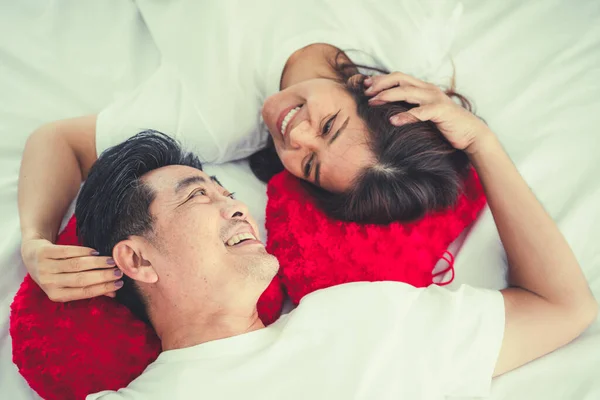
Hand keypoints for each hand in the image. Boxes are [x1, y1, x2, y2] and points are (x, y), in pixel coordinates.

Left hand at [21, 238, 122, 301]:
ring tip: (111, 261)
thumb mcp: (68, 283)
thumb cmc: (55, 272)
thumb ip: (90, 287)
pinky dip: (83, 251)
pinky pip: (67, 252)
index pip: (83, 292)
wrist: (32, 254)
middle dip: (103, 276)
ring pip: (76, 265)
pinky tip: (95, 252)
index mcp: (56, 295)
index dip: (103, 288)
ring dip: (97, 263)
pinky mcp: (44, 252)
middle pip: (80, 279)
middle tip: (118, 271)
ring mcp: (45, 267)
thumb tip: (113, 293)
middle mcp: (49, 282)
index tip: (119, 283)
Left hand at [364, 72, 491, 152]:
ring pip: (407, 91)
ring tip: (372, 102)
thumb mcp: (424, 112)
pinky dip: (406, 116)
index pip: (399, 77)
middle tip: (365, 92)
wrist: (470, 133)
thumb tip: (389, 110)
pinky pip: (420, 112)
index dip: (381, 79)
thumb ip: (410, 106)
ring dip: (387, 96)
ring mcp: (435, 99)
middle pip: (400, 78)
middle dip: (380, 83)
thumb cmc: (445, 124)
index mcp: (423, 88)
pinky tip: (393, 121)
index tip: (365, 85)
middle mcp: (428, 89)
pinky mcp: (441, 111)